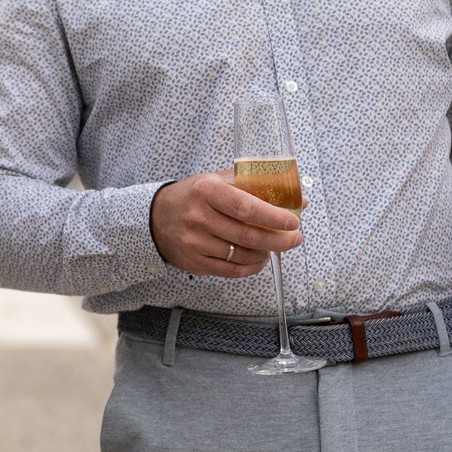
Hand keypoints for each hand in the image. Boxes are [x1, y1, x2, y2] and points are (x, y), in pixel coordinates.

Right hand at [148, 172, 299, 277]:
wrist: (156, 217)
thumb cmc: (192, 197)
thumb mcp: (215, 181)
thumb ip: (253, 186)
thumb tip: (295, 200)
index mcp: (206, 191)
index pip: (246, 207)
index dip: (273, 216)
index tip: (293, 221)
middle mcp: (198, 217)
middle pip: (248, 235)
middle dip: (279, 239)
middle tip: (295, 238)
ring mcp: (195, 243)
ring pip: (242, 255)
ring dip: (266, 253)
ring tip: (275, 246)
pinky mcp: (195, 262)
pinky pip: (232, 270)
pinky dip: (252, 266)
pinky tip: (259, 258)